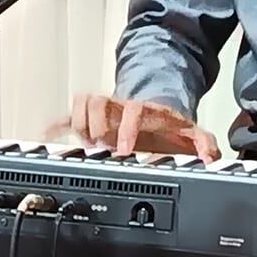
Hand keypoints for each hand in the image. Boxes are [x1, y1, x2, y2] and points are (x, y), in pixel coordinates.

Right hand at [63, 94, 221, 161]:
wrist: (158, 118)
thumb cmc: (169, 129)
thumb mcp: (192, 135)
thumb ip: (205, 144)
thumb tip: (210, 156)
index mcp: (146, 110)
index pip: (134, 110)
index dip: (126, 129)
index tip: (122, 150)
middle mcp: (122, 106)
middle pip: (99, 100)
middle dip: (96, 125)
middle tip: (99, 146)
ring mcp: (106, 111)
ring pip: (83, 102)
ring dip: (79, 123)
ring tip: (85, 144)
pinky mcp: (93, 118)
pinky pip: (69, 116)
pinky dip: (57, 125)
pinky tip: (46, 134)